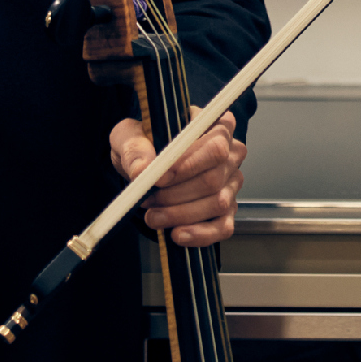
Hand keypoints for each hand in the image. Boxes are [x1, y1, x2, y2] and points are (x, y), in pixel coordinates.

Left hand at [110, 106, 243, 246]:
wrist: (144, 167)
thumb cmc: (143, 145)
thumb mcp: (129, 136)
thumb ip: (134, 148)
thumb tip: (141, 169)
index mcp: (214, 126)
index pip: (215, 145)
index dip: (188, 164)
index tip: (158, 178)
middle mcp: (230, 153)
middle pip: (214, 178)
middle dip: (177, 194)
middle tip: (148, 201)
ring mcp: (231, 182)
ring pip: (218, 203)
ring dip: (182, 214)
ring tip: (153, 217)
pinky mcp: (227, 209)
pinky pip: (223, 227)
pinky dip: (200, 234)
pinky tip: (177, 235)